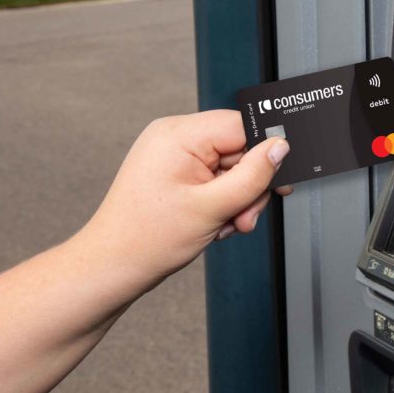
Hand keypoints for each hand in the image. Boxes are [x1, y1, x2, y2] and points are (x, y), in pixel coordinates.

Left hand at [77, 110, 291, 291]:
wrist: (112, 267)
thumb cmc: (146, 239)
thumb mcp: (213, 207)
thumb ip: (253, 175)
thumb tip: (279, 147)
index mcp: (178, 134)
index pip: (241, 125)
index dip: (265, 151)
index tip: (281, 175)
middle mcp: (174, 137)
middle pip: (238, 148)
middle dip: (249, 185)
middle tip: (246, 214)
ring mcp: (173, 154)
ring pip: (230, 166)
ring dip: (238, 198)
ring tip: (227, 223)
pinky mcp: (175, 171)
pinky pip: (215, 177)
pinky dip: (223, 201)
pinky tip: (216, 222)